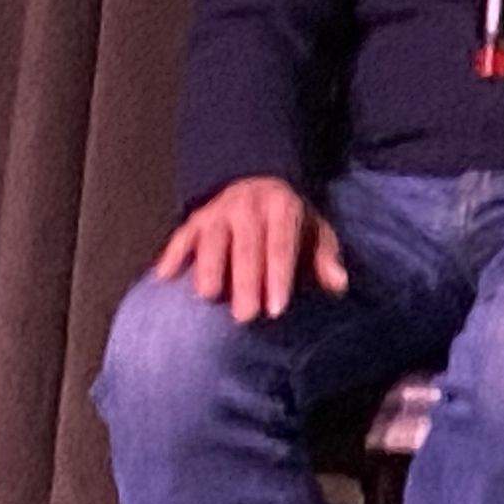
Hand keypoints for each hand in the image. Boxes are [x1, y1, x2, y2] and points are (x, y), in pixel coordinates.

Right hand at [150, 175, 348, 321]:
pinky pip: (181, 236)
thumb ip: (325, 258)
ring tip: (209, 296)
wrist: (257, 186)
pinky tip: (164, 276)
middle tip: (245, 316)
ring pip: (211, 239)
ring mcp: (218, 211)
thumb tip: (339, 285)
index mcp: (281, 206)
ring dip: (209, 267)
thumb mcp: (315, 231)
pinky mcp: (194, 220)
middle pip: (246, 246)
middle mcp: (247, 206)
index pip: (280, 245)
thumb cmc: (290, 222)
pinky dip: (172, 255)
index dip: (279, 277)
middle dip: (246, 281)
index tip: (277, 309)